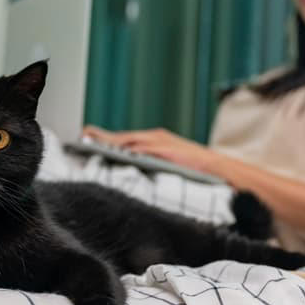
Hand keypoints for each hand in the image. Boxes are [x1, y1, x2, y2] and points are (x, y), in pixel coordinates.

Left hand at [82, 125, 223, 174]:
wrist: (220, 169)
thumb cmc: (196, 169)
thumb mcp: (171, 164)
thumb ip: (152, 163)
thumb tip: (132, 167)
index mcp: (156, 140)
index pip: (127, 139)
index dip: (108, 138)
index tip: (89, 136)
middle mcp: (157, 138)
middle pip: (125, 137)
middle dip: (104, 136)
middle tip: (84, 134)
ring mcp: (163, 143)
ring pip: (132, 140)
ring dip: (114, 141)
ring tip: (95, 140)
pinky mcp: (169, 151)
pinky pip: (147, 149)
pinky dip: (133, 149)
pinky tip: (121, 151)